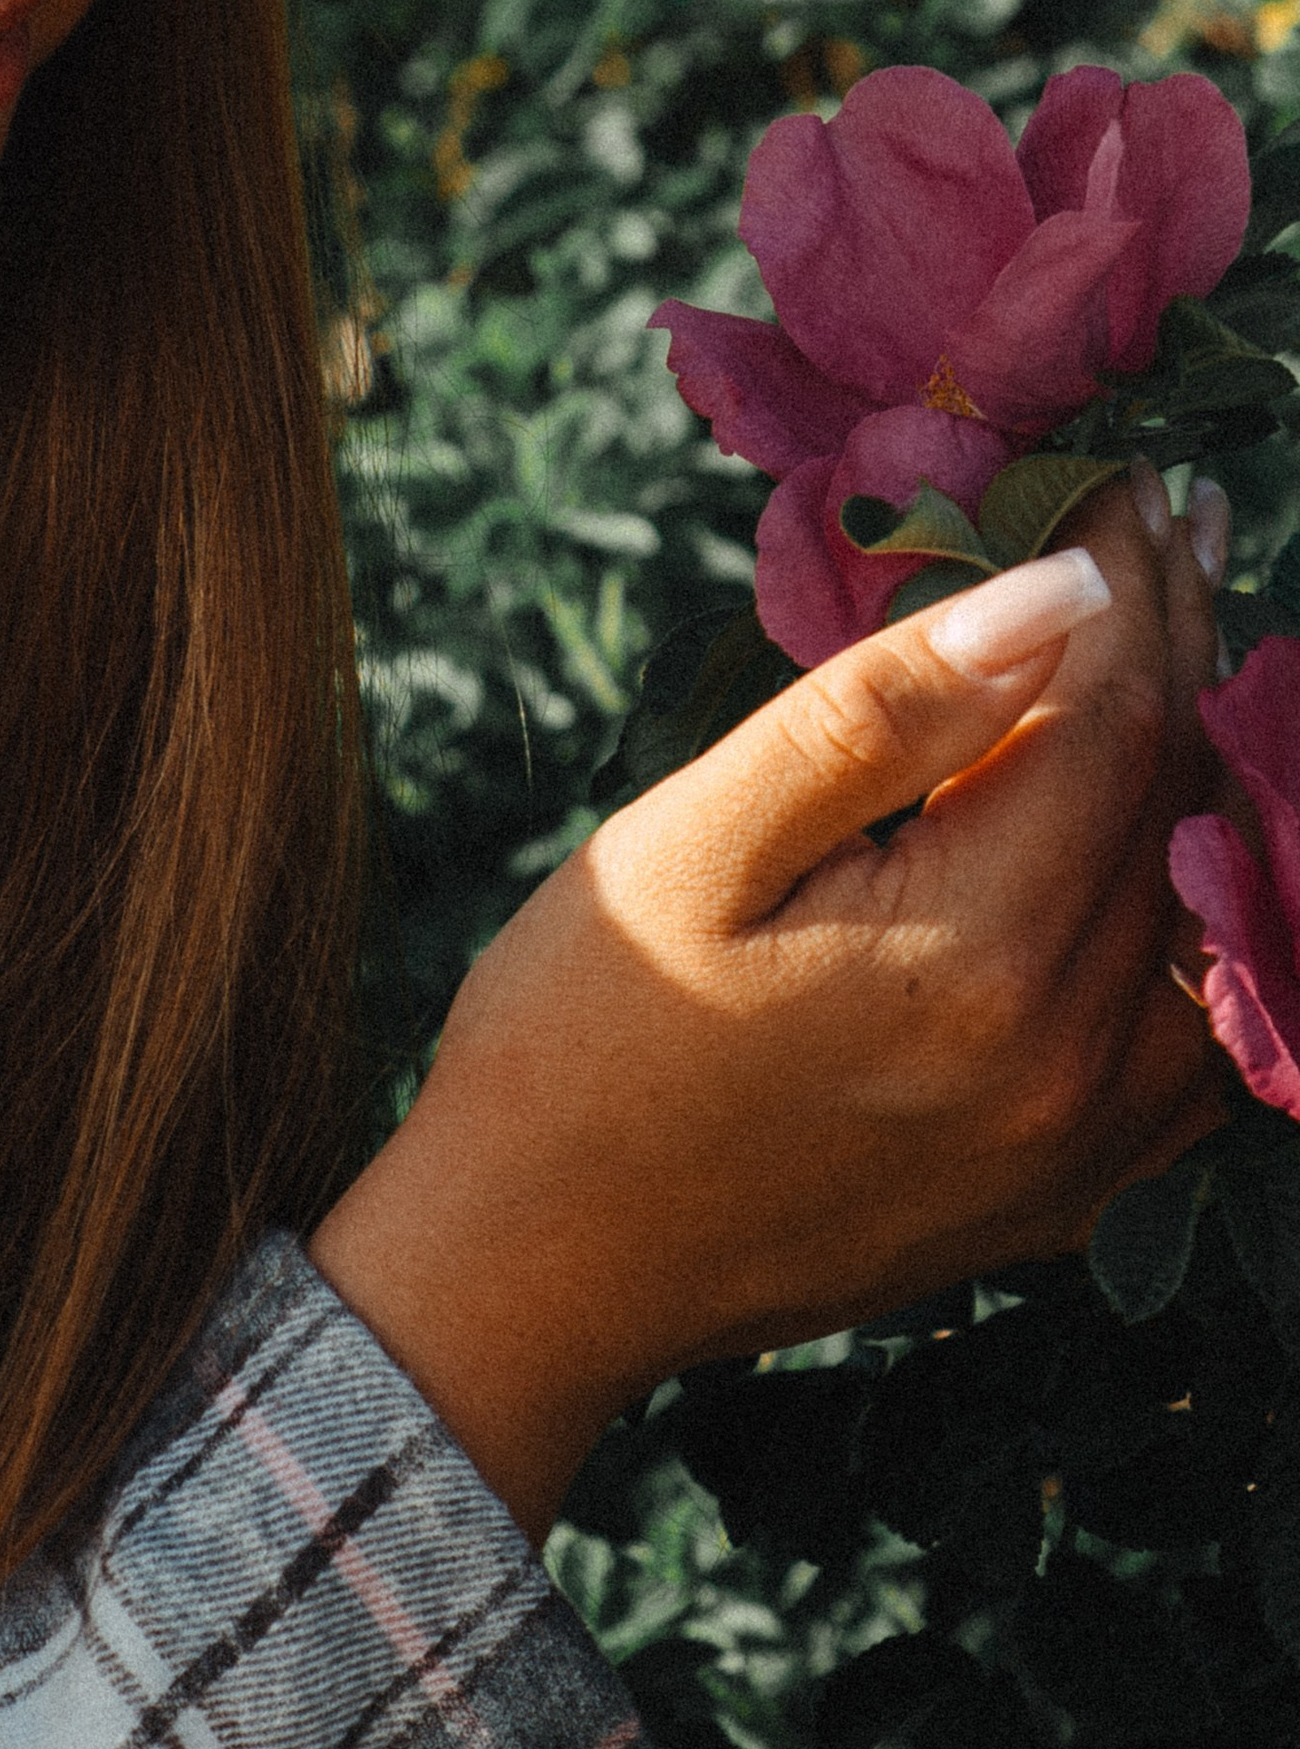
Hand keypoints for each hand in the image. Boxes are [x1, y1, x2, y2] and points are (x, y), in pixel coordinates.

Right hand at [309, 479, 1226, 1543]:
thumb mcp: (691, 845)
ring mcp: (1084, 1141)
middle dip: (1173, 645)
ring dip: (1202, 768)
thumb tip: (1056, 588)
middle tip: (1167, 523)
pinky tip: (1173, 839)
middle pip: (1180, 802)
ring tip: (1173, 649)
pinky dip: (1210, 916)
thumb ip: (875, 714)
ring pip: (1215, 910)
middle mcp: (1068, 1057)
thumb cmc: (577, 1041)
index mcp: (974, 955)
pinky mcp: (1070, 1192)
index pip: (1110, 716)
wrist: (533, 1272)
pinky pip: (1207, 1037)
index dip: (1123, 581)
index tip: (1115, 477)